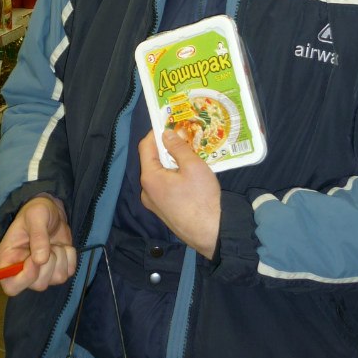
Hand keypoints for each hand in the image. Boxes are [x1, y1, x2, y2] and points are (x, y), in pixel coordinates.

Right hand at [0, 195, 76, 294]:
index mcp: (8, 260)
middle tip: (49, 246)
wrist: (52, 210)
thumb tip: (40, 260)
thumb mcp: (36, 216)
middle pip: (38, 285)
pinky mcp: (58, 268)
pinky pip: (69, 272)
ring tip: (55, 244)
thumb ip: (38, 236)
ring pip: (57, 279)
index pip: (11, 286)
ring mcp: (42, 272)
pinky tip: (63, 247)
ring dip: (61, 259)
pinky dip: (71, 258)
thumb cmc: (36, 211)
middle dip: (49, 264)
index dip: (26, 278)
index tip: (36, 260)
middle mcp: (23, 271)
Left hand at [139, 129, 220, 257]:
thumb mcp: (193, 166)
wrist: (212, 234)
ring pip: (158, 175)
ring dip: (170, 163)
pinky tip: (188, 175)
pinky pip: (163, 188)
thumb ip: (178, 147)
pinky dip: (172, 177)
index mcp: (150, 178)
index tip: (169, 123)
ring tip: (188, 155)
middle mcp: (146, 191)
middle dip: (165, 148)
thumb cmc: (202, 198)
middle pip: (151, 161)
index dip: (156, 133)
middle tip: (183, 138)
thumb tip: (166, 134)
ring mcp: (154, 204)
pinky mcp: (163, 212)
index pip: (145, 147)